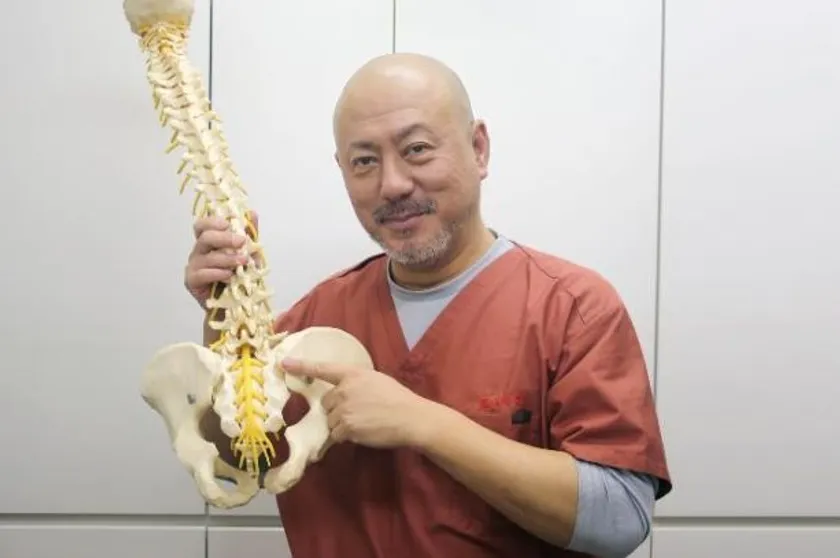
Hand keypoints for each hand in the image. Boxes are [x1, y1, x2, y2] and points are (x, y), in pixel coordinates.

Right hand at [185, 211, 258, 308]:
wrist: (234, 305)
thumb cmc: (239, 278)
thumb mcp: (249, 255)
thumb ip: (250, 235)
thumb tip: (252, 213)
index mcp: (209, 243)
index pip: (202, 226)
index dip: (213, 222)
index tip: (228, 224)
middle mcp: (199, 252)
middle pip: (205, 237)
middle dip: (225, 238)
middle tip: (242, 242)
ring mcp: (193, 266)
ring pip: (206, 257)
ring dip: (227, 258)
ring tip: (242, 263)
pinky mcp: (192, 282)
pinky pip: (202, 274)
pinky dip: (217, 273)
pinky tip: (229, 277)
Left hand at [282, 358, 433, 448]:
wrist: (410, 417)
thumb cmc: (398, 398)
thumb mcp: (376, 380)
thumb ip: (356, 383)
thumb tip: (344, 392)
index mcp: (353, 374)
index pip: (322, 369)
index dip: (302, 366)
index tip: (283, 363)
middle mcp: (344, 390)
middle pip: (326, 402)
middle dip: (337, 409)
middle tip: (359, 412)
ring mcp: (344, 410)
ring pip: (330, 420)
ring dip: (342, 424)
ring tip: (364, 423)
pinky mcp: (346, 428)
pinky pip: (336, 435)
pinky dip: (347, 436)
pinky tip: (364, 432)